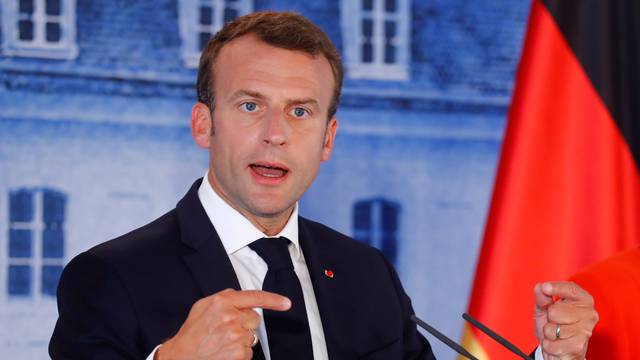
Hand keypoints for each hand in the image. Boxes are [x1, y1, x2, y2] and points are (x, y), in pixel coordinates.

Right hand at [156, 289, 290, 359]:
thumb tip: (238, 294)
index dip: (273, 300)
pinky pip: (249, 350)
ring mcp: (237, 336)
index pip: (254, 297)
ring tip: (222, 343)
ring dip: (241, 339)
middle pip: (254, 318)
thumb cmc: (191, 334)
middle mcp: (231, 317)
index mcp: (222, 302)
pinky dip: (239, 353)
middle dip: (245, 323)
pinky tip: (224, 352)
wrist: (181, 358)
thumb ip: (223, 298)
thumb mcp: (202, 307)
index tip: (286, 303)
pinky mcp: (240, 353)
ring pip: (252, 335)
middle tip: (226, 330)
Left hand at [533, 281, 597, 359]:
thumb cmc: (556, 327)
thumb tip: (540, 288)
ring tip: (557, 333)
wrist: (562, 350)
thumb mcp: (545, 309)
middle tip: (555, 322)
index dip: (556, 287)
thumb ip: (542, 297)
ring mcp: (585, 331)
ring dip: (548, 332)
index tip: (545, 287)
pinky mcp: (578, 346)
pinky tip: (558, 342)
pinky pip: (552, 343)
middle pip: (555, 310)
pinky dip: (549, 344)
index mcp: (583, 301)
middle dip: (549, 317)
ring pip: (552, 328)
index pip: (571, 289)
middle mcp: (588, 314)